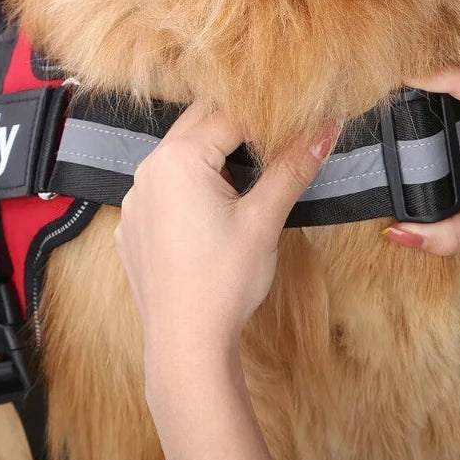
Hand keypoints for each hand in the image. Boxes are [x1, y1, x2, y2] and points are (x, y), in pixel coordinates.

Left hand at [114, 101, 336, 357]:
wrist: (187, 343)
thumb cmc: (223, 280)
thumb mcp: (264, 218)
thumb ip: (292, 167)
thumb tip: (325, 130)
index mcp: (177, 159)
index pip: (226, 116)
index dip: (263, 118)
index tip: (291, 122)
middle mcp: (147, 171)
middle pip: (196, 128)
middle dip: (234, 131)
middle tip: (271, 145)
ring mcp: (135, 201)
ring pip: (177, 159)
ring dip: (210, 159)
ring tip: (244, 182)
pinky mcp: (133, 227)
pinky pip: (161, 190)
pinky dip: (187, 189)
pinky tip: (210, 216)